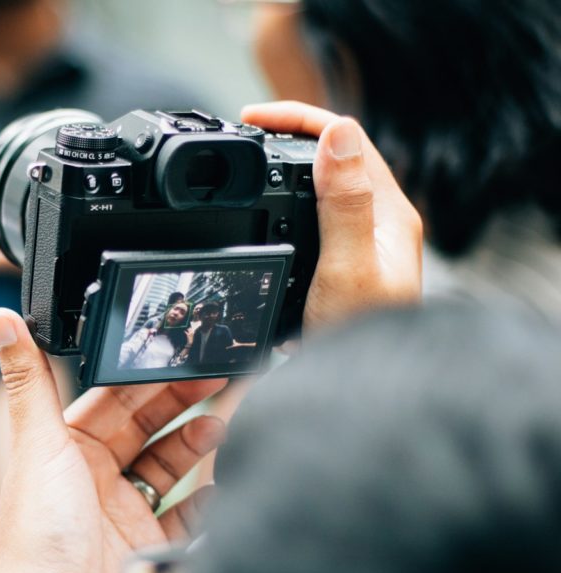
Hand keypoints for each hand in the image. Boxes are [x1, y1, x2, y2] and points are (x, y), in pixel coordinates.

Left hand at [0, 309, 225, 572]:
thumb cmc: (38, 537)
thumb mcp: (39, 445)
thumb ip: (28, 380)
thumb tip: (1, 319)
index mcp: (65, 448)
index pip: (114, 397)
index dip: (148, 374)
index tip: (181, 350)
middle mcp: (94, 476)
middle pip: (147, 425)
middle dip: (181, 399)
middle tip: (219, 374)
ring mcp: (122, 510)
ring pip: (169, 463)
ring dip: (196, 441)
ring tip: (222, 422)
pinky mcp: (146, 543)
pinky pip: (185, 510)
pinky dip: (205, 494)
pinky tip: (221, 477)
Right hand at [241, 101, 422, 330]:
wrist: (363, 396)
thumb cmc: (362, 340)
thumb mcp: (348, 268)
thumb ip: (345, 203)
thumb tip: (338, 132)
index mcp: (387, 214)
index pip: (345, 138)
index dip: (297, 119)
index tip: (251, 118)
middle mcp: (378, 225)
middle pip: (333, 157)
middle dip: (287, 136)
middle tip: (243, 134)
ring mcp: (361, 246)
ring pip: (322, 187)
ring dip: (286, 168)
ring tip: (248, 164)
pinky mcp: (341, 269)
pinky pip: (314, 219)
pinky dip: (284, 203)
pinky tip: (263, 216)